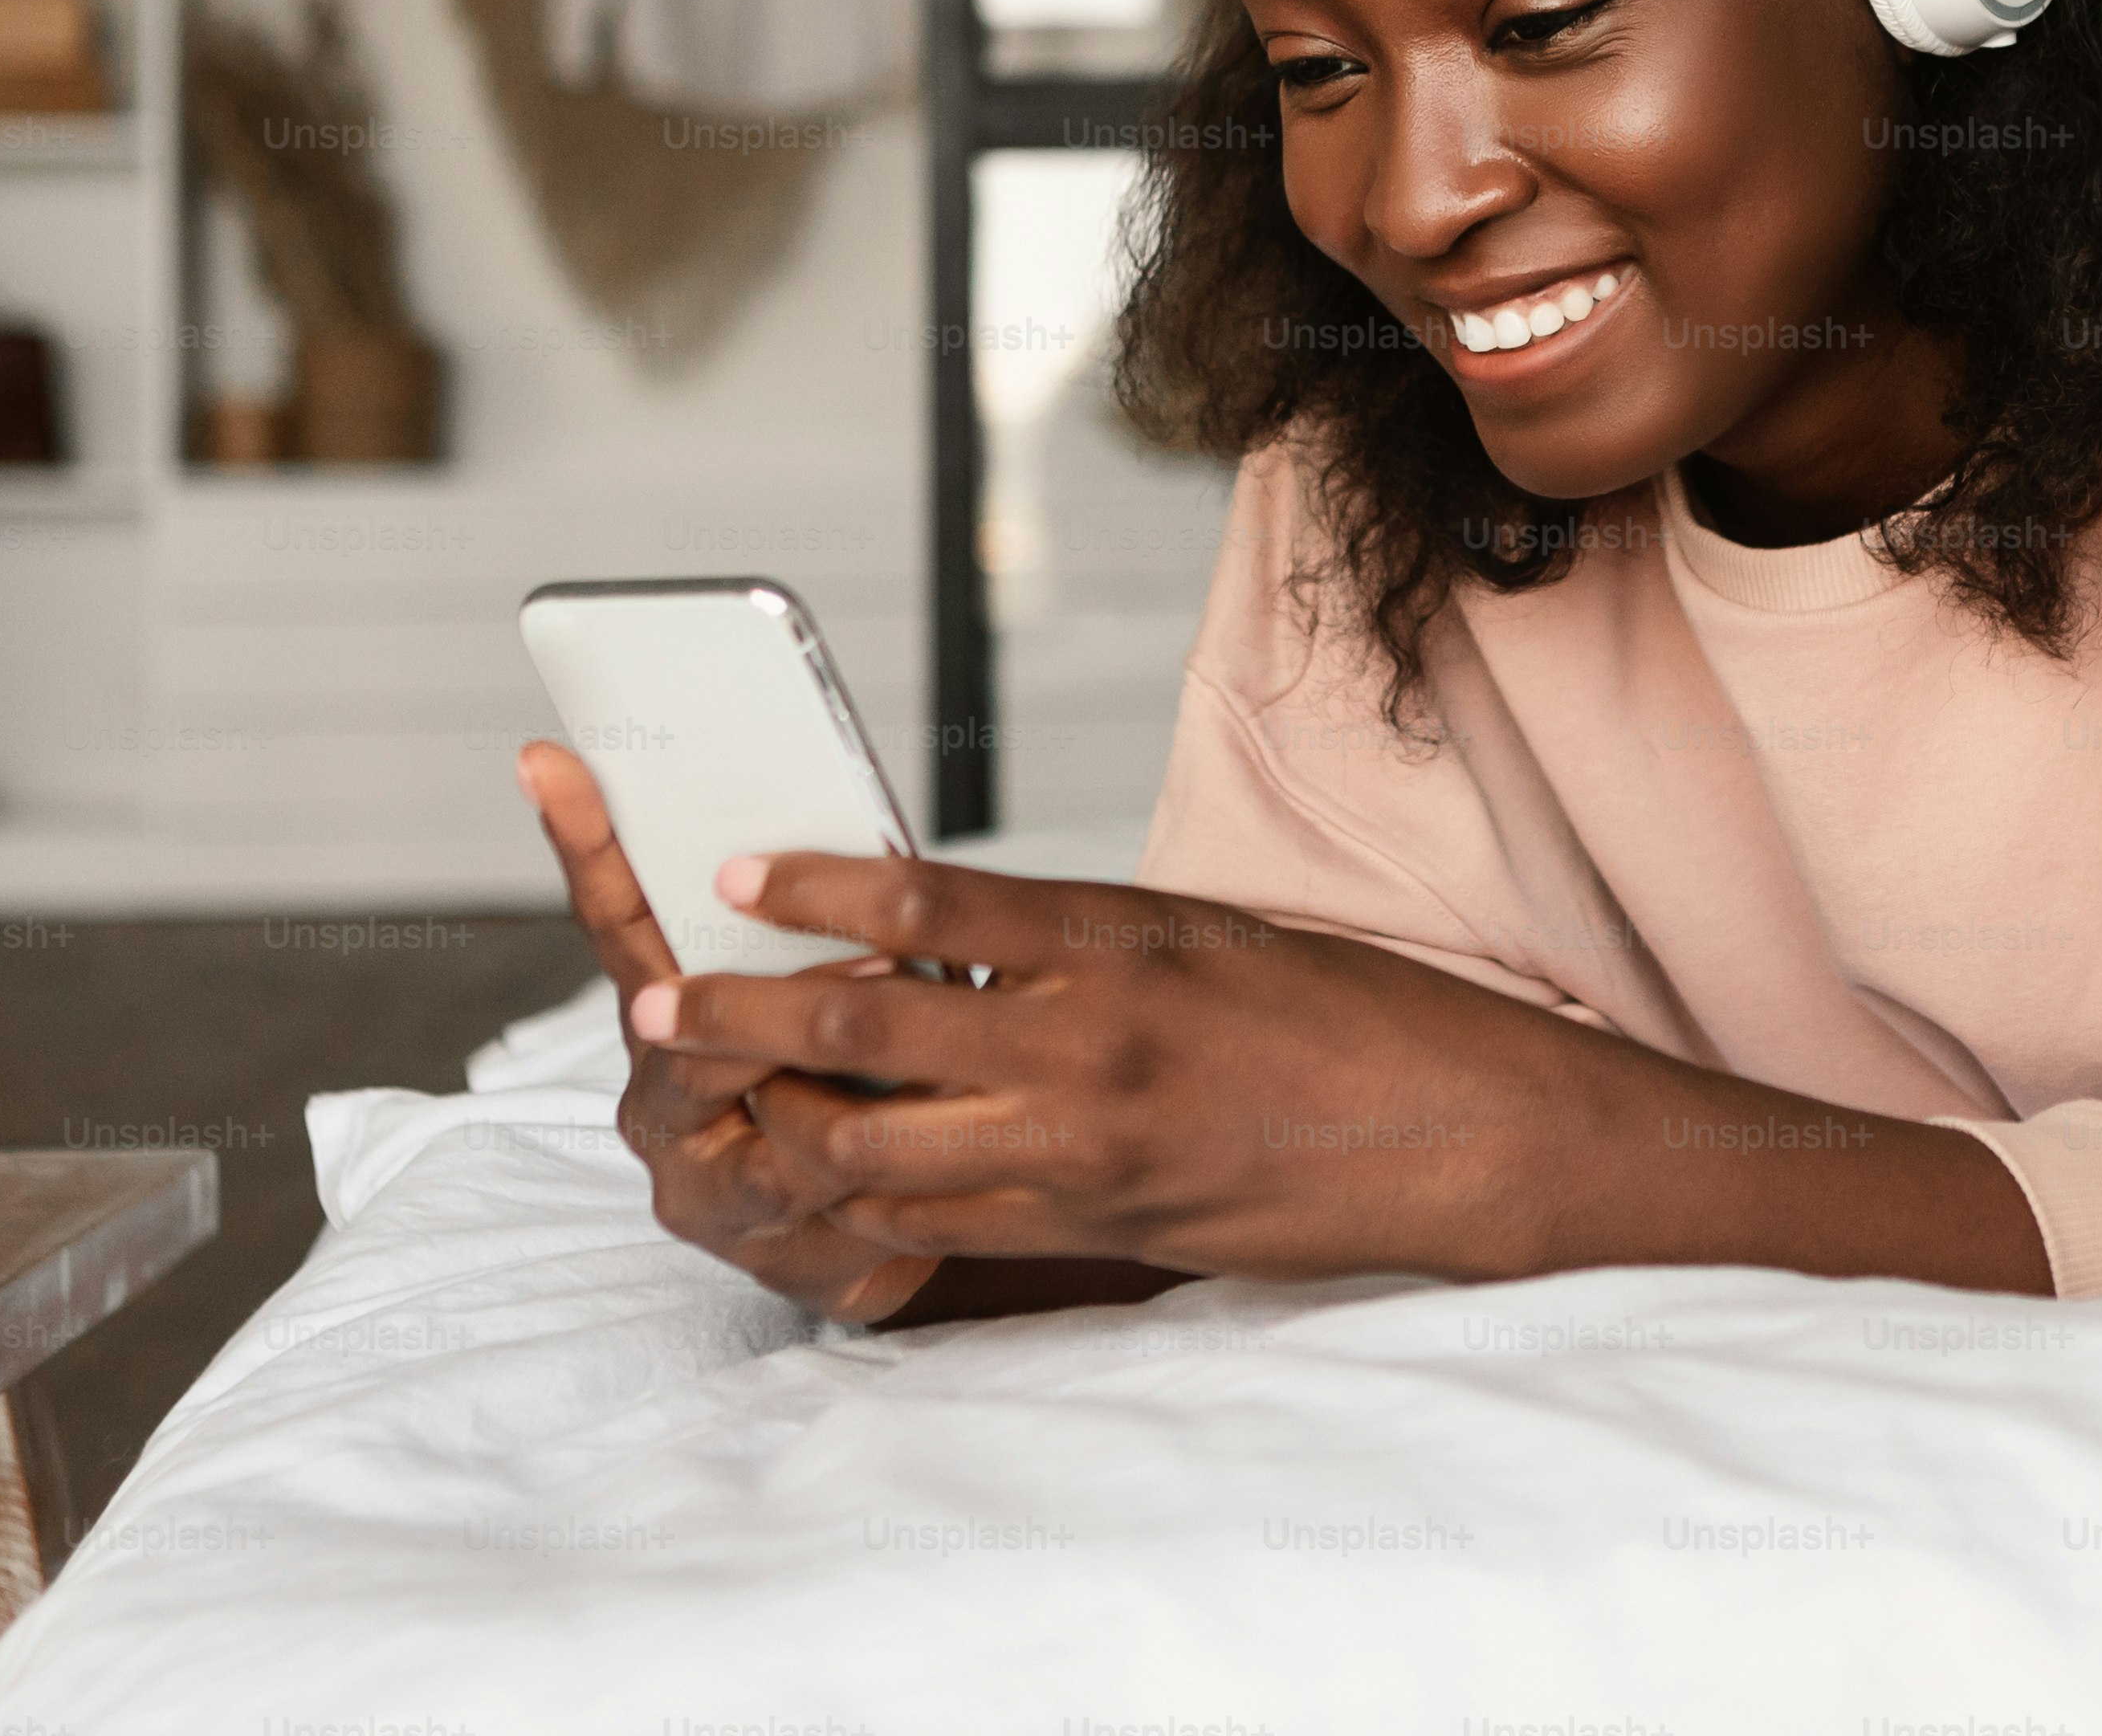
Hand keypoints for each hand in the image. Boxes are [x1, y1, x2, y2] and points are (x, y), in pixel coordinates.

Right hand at [517, 743, 937, 1324]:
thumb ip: (809, 932)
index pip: (619, 920)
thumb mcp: (837, 985)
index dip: (585, 844)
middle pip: (684, 1039)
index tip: (549, 761)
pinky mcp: (779, 1259)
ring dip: (851, 1081)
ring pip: (772, 1129)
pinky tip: (938, 1146)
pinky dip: (886, 1168)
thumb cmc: (871, 1077)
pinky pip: (830, 1207)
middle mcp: (664, 1105)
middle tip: (876, 963)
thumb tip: (831, 839)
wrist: (918, 1216)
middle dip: (784, 1001)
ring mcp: (710, 1190)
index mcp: (659, 1020)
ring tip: (927, 1045)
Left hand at [630, 852, 1657, 1283]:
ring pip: (874, 1150)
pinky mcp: (1091, 1230)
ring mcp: (1082, 1151)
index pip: (923, 905)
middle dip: (738, 1022)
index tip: (727, 871)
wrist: (1449, 1135)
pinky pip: (937, 1226)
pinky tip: (828, 1177)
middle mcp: (1085, 1047)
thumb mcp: (1197, 932)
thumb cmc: (1335, 1013)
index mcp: (1116, 942)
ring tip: (720, 1100)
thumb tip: (936, 932)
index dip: (807, 889)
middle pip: (861, 1035)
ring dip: (780, 1125)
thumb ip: (1068, 940)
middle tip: (652, 1004)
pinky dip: (865, 1202)